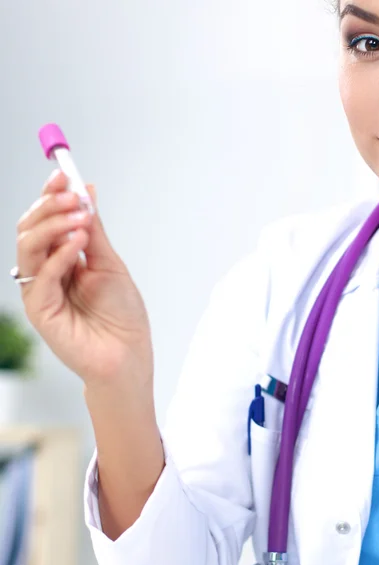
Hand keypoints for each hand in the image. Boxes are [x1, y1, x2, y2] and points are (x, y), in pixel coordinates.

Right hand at [15, 170, 153, 389]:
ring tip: (80, 219)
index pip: (46, 221)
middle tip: (72, 197)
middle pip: (31, 229)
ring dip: (53, 226)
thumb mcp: (110, 263)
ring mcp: (40, 290)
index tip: (62, 175)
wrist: (128, 354)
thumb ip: (95, 230)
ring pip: (28, 247)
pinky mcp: (39, 310)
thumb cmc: (123, 313)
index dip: (50, 196)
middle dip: (50, 207)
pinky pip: (41, 276)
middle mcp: (47, 272)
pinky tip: (79, 242)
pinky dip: (59, 255)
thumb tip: (86, 190)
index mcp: (62, 259)